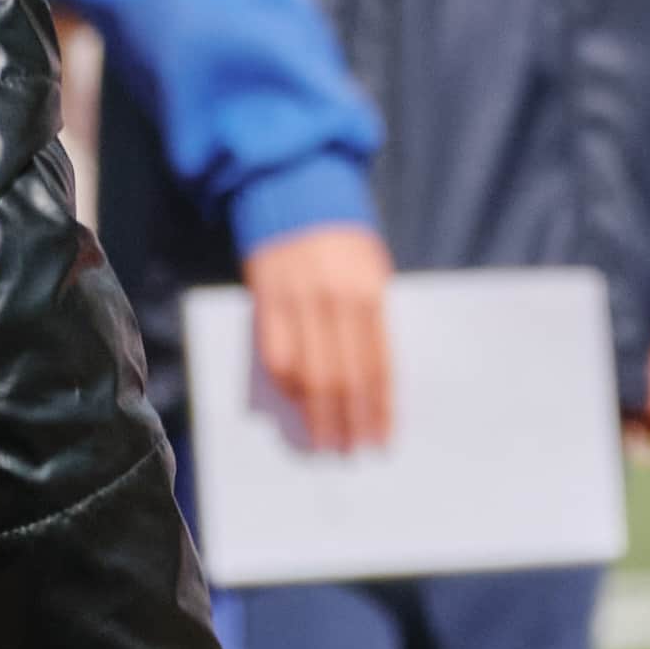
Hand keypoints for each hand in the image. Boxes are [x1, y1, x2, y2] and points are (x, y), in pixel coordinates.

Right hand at [239, 223, 393, 454]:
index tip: (383, 438)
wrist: (298, 196)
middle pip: (343, 377)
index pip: (378, 365)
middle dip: (350, 419)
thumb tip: (377, 378)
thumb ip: (373, 320)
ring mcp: (297, 305)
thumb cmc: (346, 243)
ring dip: (317, 414)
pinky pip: (277, 357)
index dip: (380, 406)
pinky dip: (288, 388)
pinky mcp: (267, 305)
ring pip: (308, 374)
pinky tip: (298, 408)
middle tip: (353, 451)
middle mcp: (334, 303)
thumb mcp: (373, 273)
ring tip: (326, 442)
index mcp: (369, 295)